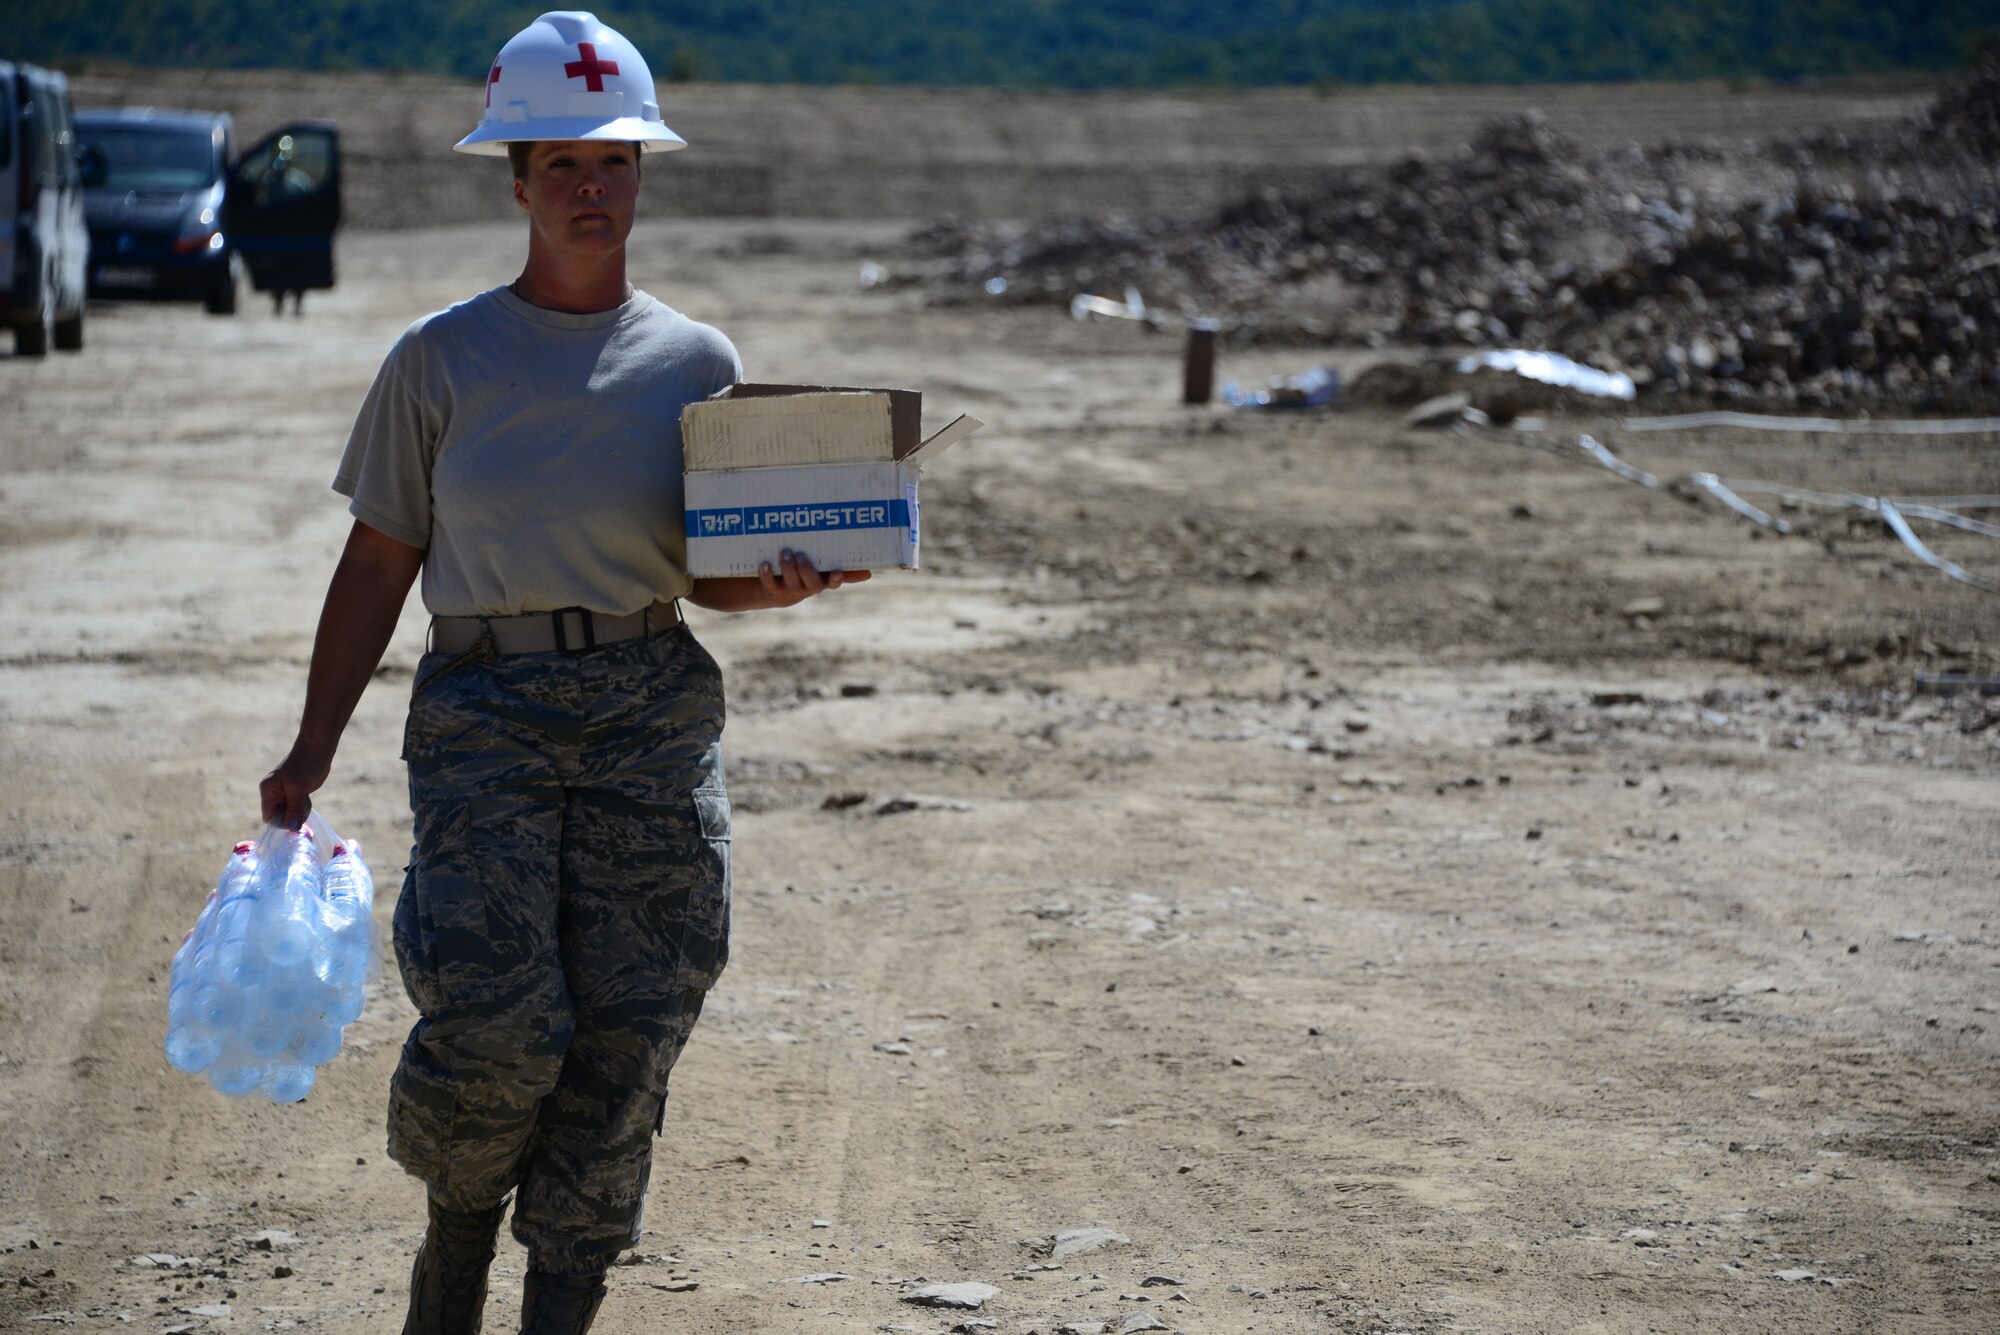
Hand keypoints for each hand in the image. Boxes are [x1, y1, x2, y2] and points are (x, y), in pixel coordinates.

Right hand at [259, 739, 333, 830]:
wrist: (318, 750)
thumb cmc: (305, 765)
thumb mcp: (298, 788)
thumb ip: (294, 809)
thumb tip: (293, 828)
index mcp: (268, 791)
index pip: (269, 817)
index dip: (281, 821)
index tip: (295, 815)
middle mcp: (274, 794)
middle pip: (281, 818)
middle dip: (293, 816)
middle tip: (302, 803)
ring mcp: (285, 795)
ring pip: (291, 815)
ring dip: (300, 811)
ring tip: (305, 797)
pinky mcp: (296, 795)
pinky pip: (298, 809)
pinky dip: (304, 807)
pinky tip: (307, 796)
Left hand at [757, 549, 871, 608]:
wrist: (775, 588)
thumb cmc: (803, 571)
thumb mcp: (821, 567)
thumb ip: (842, 566)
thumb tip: (869, 569)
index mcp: (822, 580)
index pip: (834, 582)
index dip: (836, 579)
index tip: (837, 572)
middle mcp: (808, 588)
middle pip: (813, 586)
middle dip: (806, 571)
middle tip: (800, 555)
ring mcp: (791, 591)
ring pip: (792, 584)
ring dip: (788, 569)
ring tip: (785, 553)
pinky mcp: (774, 591)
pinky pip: (771, 586)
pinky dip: (767, 575)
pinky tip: (765, 563)